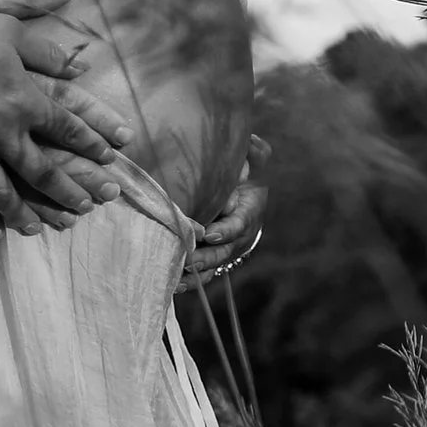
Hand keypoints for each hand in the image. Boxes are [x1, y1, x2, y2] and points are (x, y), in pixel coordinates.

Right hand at [0, 0, 122, 244]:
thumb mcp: (6, 30)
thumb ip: (44, 50)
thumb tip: (78, 65)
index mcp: (23, 99)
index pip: (67, 129)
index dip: (91, 145)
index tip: (108, 160)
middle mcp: (1, 131)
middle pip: (42, 171)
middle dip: (67, 192)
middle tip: (85, 208)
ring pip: (1, 193)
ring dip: (22, 214)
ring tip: (36, 229)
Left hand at [183, 146, 266, 285]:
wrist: (244, 196)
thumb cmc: (243, 177)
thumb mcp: (253, 163)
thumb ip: (254, 154)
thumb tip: (253, 142)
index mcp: (249, 211)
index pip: (240, 223)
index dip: (227, 230)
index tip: (211, 234)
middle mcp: (239, 236)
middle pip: (224, 251)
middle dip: (206, 257)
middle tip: (188, 260)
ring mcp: (227, 250)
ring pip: (213, 266)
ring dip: (195, 274)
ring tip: (176, 278)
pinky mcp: (215, 258)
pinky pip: (203, 273)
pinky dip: (190, 281)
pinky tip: (172, 285)